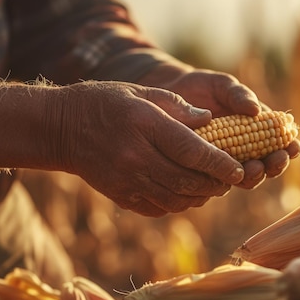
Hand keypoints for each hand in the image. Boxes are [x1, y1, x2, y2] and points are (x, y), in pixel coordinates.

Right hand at [49, 81, 245, 216]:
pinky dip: (178, 203)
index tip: (238, 169)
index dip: (219, 163)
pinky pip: (158, 207)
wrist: (62, 128)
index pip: (191, 151)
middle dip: (215, 184)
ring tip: (211, 187)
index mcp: (145, 126)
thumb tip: (210, 122)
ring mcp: (127, 179)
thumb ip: (178, 108)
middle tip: (230, 179)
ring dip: (199, 196)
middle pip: (187, 180)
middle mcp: (136, 156)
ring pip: (176, 199)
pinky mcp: (120, 195)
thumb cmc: (106, 102)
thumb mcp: (142, 92)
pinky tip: (185, 193)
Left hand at [137, 64, 299, 188]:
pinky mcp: (206, 170)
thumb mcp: (222, 85)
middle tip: (274, 161)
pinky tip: (224, 176)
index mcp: (256, 128)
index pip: (279, 142)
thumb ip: (238, 95)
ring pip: (244, 177)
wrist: (171, 96)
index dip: (289, 148)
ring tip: (252, 169)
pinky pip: (217, 181)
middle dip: (274, 166)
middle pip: (266, 165)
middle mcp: (244, 149)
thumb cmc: (202, 87)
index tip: (293, 147)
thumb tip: (256, 110)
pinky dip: (223, 181)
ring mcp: (225, 161)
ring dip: (253, 176)